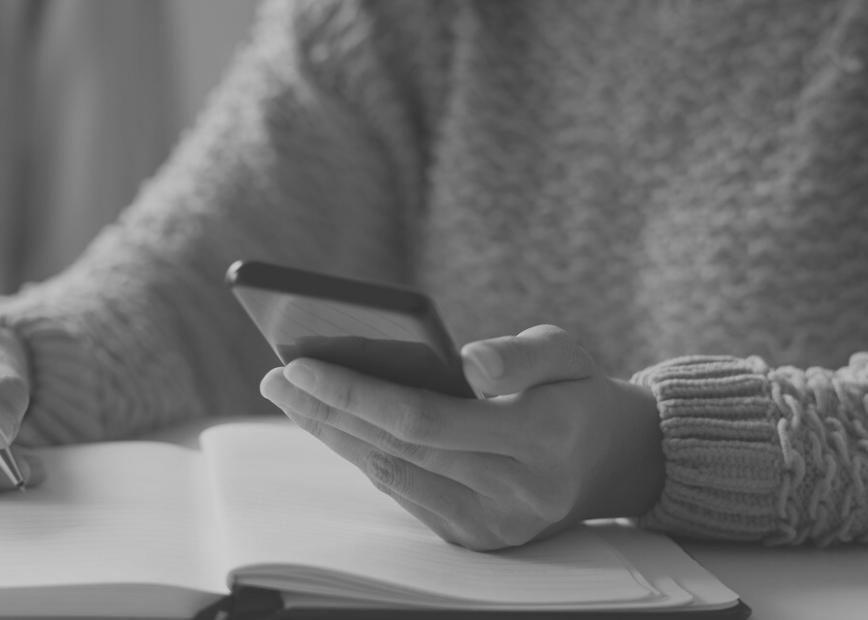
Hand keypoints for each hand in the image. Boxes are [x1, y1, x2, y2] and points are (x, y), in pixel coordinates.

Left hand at [260, 325, 662, 550]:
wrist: (617, 463)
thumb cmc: (579, 394)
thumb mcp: (568, 353)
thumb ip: (523, 353)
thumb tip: (467, 362)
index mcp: (540, 440)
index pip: (424, 419)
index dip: (354, 393)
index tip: (299, 364)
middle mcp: (514, 494)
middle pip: (395, 450)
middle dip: (327, 412)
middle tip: (276, 377)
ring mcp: (492, 527)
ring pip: (392, 476)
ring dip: (335, 436)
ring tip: (292, 397)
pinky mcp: (475, 540)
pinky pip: (404, 493)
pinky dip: (365, 456)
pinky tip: (333, 425)